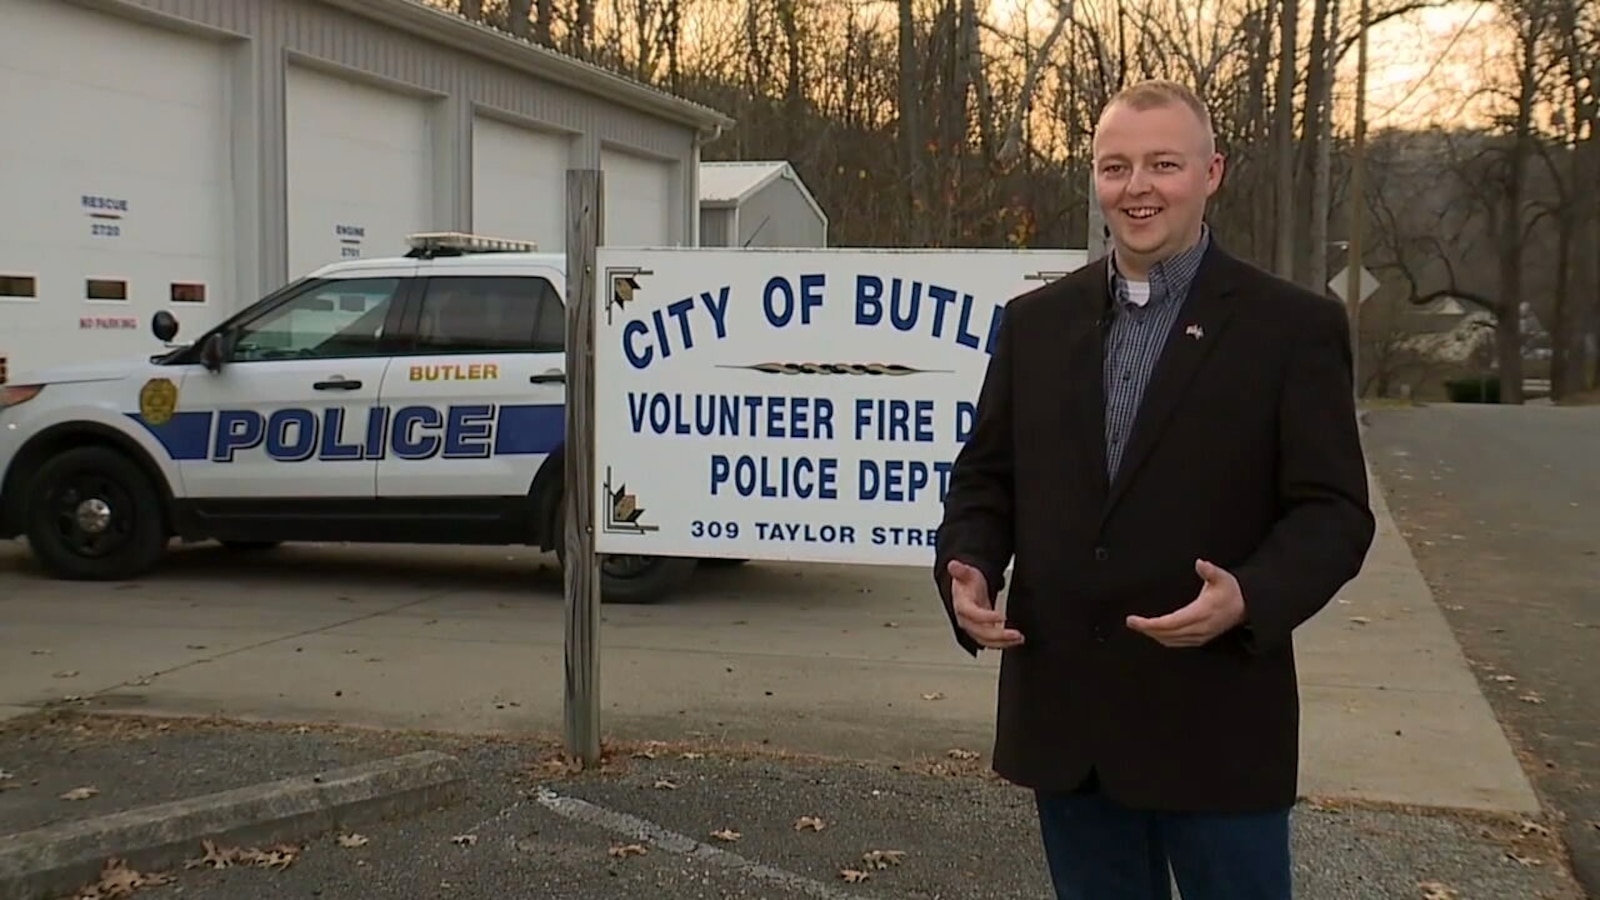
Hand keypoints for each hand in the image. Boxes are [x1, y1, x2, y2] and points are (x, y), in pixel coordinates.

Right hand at [948, 560, 1023, 649]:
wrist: (966, 591)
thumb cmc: (967, 583)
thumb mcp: (966, 573)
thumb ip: (961, 570)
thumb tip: (953, 565)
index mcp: (962, 606)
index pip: (973, 614)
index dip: (986, 617)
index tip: (1002, 616)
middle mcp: (967, 620)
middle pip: (981, 632)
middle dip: (998, 635)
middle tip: (1016, 634)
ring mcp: (974, 628)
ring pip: (987, 641)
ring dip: (1003, 642)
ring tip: (1019, 639)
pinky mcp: (982, 632)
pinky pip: (991, 642)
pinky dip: (1003, 643)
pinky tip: (1015, 640)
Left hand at [1126, 559, 1245, 647]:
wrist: (1246, 607)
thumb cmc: (1231, 591)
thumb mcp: (1222, 577)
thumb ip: (1210, 571)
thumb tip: (1200, 563)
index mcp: (1201, 613)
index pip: (1170, 623)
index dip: (1151, 624)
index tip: (1135, 620)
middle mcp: (1199, 628)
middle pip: (1167, 634)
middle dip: (1147, 629)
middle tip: (1131, 622)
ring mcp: (1200, 636)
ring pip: (1171, 641)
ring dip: (1154, 635)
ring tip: (1139, 626)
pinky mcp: (1201, 639)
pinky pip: (1177, 643)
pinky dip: (1164, 639)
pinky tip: (1155, 633)